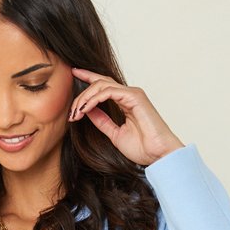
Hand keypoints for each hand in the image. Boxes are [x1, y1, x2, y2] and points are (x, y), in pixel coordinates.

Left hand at [68, 67, 184, 166]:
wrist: (159, 155)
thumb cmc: (143, 148)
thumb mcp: (115, 134)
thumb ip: (102, 121)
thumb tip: (88, 112)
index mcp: (126, 101)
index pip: (104, 85)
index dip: (88, 77)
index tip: (74, 74)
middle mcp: (129, 94)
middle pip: (100, 83)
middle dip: (82, 93)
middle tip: (71, 111)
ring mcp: (132, 94)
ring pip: (101, 85)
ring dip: (85, 98)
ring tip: (75, 113)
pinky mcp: (134, 97)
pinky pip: (108, 92)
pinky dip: (94, 100)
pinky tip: (85, 109)